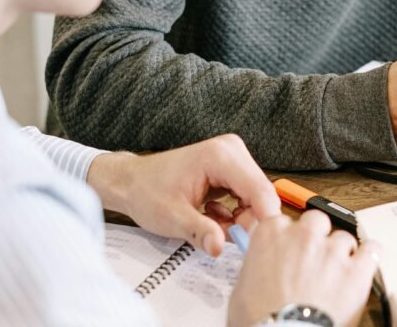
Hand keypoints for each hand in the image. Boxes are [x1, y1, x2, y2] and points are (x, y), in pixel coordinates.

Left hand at [87, 134, 280, 255]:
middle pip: (261, 195)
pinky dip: (234, 214)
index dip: (263, 219)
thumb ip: (200, 231)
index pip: (259, 190)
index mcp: (220, 156)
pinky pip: (247, 197)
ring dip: (239, 220)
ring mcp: (233, 158)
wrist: (132, 181)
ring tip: (210, 224)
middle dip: (247, 222)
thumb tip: (219, 246)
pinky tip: (211, 215)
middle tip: (221, 237)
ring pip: (256, 198)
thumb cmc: (147, 192)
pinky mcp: (232, 168)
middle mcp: (232, 151)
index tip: (256, 244)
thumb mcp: (171, 217)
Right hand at [228, 211, 379, 326]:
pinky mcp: (357, 270)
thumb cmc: (259, 320)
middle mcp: (303, 235)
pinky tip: (362, 267)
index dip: (287, 234)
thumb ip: (257, 265)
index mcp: (271, 234)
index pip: (282, 218)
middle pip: (316, 221)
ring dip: (341, 253)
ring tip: (336, 276)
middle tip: (312, 262)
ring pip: (344, 237)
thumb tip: (261, 268)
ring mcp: (332, 250)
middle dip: (316, 238)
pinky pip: (372, 250)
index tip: (289, 243)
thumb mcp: (242, 287)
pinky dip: (369, 258)